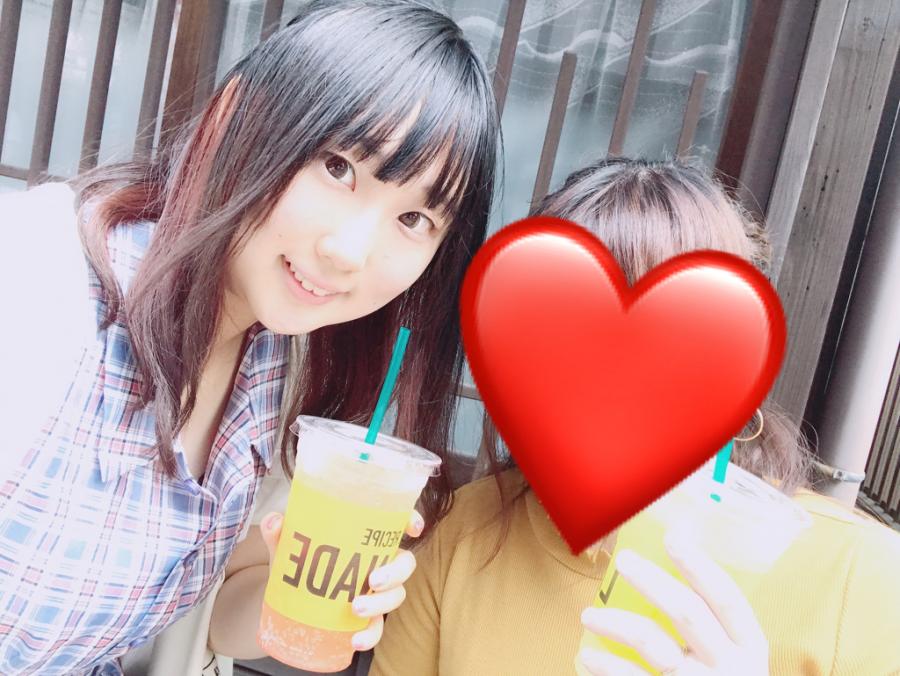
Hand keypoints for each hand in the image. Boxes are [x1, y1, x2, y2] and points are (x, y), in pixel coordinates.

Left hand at [259, 509, 424, 651]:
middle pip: (404, 564)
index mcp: (365, 538)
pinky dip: (370, 636)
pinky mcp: (365, 619)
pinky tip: (355, 640)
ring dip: (382, 604)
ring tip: (356, 609)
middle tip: (372, 579)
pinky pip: (377, 628)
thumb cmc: (297, 563)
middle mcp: (378, 563)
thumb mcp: (288, 545)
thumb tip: (276, 521)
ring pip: (396, 596)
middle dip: (395, 572)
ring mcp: (375, 593)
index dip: (412, 521)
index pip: (396, 524)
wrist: (285, 601)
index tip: (412, 528)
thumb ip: (280, 531)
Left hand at [578, 533, 768, 674]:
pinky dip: (608, 667)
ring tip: (588, 617)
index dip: (701, 566)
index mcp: (750, 648)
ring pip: (655, 645)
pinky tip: (589, 658)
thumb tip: (665, 574)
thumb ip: (711, 628)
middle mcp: (731, 668)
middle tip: (624, 562)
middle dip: (653, 582)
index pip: (728, 599)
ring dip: (617, 622)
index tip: (673, 537)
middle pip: (688, 613)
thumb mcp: (732, 660)